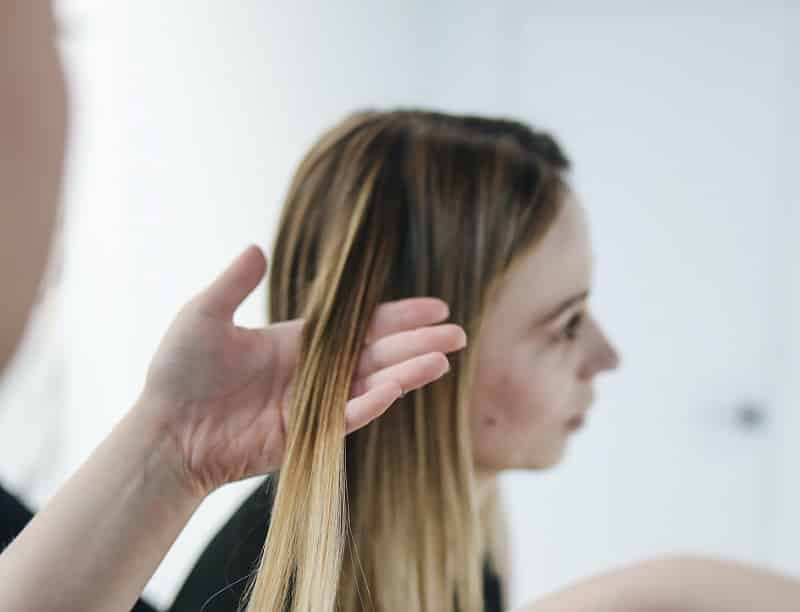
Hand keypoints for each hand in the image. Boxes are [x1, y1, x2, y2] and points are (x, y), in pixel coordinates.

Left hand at [139, 246, 466, 495]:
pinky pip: (347, 417)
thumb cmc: (179, 373)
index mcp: (301, 341)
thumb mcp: (204, 316)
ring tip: (443, 358)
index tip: (436, 305)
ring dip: (408, 372)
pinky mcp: (307, 436)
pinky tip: (398, 385)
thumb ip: (234, 285)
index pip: (362, 325)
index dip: (399, 315)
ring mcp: (314, 405)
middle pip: (379, 353)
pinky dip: (373, 402)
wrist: (164, 432)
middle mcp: (316, 372)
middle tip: (459, 333)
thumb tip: (258, 246)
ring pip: (373, 384)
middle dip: (419, 342)